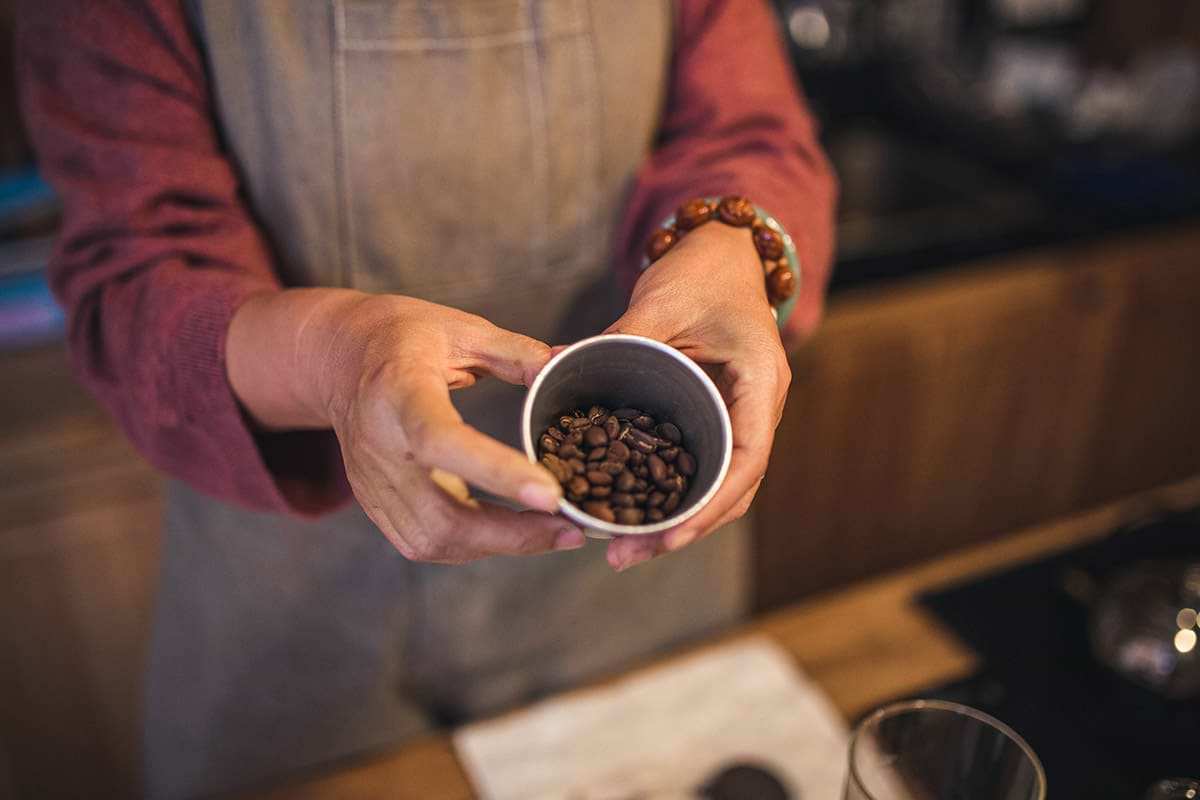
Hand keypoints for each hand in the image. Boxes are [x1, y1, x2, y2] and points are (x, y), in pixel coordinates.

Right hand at [228, 289, 584, 562]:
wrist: (335, 359)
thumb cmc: (400, 336)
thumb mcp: (459, 328)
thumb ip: (515, 353)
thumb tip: (567, 364)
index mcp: (399, 393)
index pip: (442, 441)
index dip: (496, 472)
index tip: (551, 495)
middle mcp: (379, 448)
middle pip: (441, 517)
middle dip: (511, 535)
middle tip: (570, 529)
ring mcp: (372, 484)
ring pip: (433, 541)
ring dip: (497, 546)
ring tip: (552, 533)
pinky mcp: (375, 503)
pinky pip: (424, 542)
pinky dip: (473, 545)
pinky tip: (512, 532)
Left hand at [603, 223, 790, 570]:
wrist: (724, 253)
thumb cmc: (702, 269)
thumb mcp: (661, 300)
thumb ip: (621, 337)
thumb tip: (556, 366)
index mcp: (761, 382)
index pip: (746, 460)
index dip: (708, 506)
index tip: (665, 536)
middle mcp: (759, 408)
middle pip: (732, 490)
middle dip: (682, 529)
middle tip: (623, 555)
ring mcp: (743, 416)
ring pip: (720, 487)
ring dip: (677, 522)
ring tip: (622, 549)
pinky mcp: (719, 417)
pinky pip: (703, 467)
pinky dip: (673, 496)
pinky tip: (633, 514)